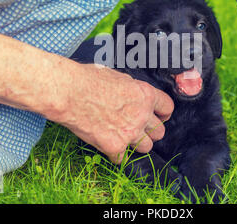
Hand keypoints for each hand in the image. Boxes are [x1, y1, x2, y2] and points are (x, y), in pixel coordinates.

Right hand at [44, 62, 173, 163]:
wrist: (68, 93)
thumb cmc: (88, 80)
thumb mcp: (117, 77)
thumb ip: (131, 89)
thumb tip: (132, 94)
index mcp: (145, 95)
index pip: (167, 108)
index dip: (162, 113)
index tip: (158, 116)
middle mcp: (142, 115)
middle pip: (159, 132)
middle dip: (149, 131)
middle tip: (137, 128)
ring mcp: (130, 132)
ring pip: (146, 147)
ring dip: (136, 144)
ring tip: (123, 137)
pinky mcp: (115, 146)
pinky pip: (122, 158)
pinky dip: (115, 154)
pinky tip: (107, 144)